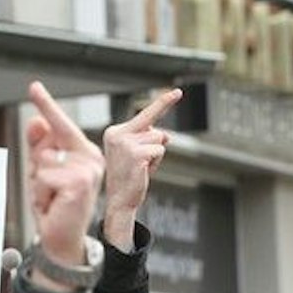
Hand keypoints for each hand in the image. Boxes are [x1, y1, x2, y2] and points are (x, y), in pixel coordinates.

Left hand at [25, 81, 105, 281]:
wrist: (62, 239)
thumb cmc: (54, 205)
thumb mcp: (41, 171)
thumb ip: (38, 146)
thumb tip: (36, 121)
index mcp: (83, 152)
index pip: (60, 125)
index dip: (46, 105)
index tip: (34, 86)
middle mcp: (90, 157)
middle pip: (45, 143)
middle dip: (37, 166)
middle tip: (48, 189)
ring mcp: (87, 170)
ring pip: (42, 161)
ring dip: (38, 182)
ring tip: (52, 197)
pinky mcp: (79, 183)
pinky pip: (44, 176)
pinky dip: (41, 192)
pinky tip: (54, 204)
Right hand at [101, 87, 180, 251]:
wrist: (120, 200)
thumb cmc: (128, 178)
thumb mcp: (136, 154)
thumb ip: (147, 139)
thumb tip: (164, 134)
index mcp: (115, 132)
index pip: (144, 114)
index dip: (162, 103)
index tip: (177, 92)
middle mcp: (118, 134)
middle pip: (153, 126)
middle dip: (161, 127)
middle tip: (170, 110)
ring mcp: (126, 143)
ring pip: (158, 139)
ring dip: (156, 155)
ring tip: (142, 167)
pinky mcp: (136, 153)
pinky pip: (159, 150)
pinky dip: (156, 162)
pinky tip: (143, 171)